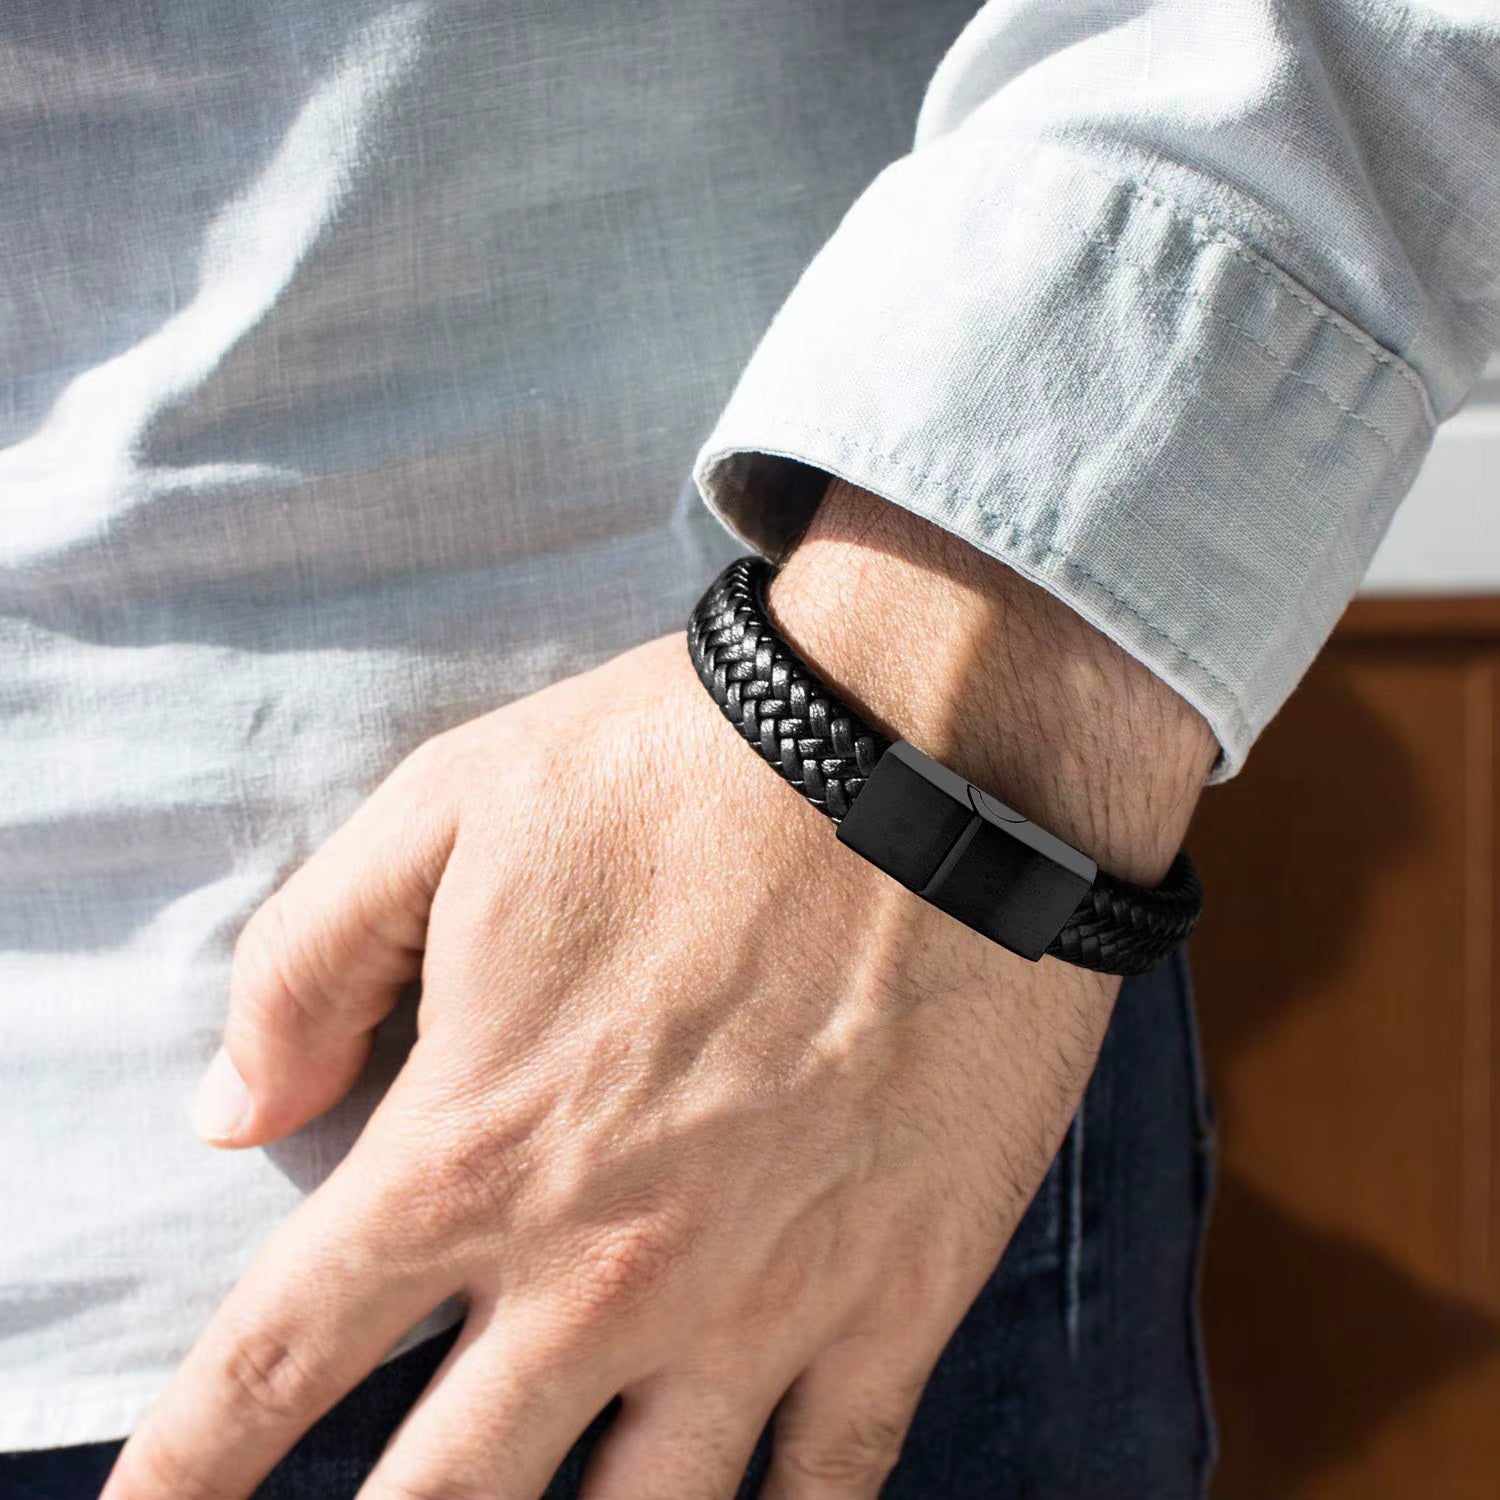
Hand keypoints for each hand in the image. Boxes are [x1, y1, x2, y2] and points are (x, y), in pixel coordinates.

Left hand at [104, 483, 1213, 1499]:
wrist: (930, 759)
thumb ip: (310, 966)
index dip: (188, 1471)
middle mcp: (604, 1271)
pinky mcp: (901, 1296)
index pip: (277, 1366)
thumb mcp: (449, 809)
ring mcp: (763, 1307)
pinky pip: (826, 1489)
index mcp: (475, 1152)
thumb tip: (237, 1114)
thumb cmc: (683, 772)